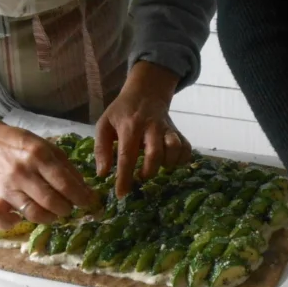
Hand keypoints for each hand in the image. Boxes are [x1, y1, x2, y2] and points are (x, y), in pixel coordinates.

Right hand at [0, 122, 96, 229]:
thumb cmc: (23, 145)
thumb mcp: (49, 147)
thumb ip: (67, 168)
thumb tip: (86, 190)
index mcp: (39, 155)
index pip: (64, 183)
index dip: (81, 197)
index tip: (90, 202)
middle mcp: (23, 172)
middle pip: (51, 201)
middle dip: (67, 208)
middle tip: (70, 206)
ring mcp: (8, 186)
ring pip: (33, 213)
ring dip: (49, 218)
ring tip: (54, 213)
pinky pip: (0, 218)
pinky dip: (11, 223)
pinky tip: (21, 219)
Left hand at [95, 61, 190, 198]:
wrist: (146, 92)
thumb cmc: (122, 112)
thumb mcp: (104, 124)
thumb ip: (101, 148)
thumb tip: (103, 173)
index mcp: (130, 126)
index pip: (126, 155)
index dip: (124, 177)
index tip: (122, 194)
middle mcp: (151, 127)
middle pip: (155, 154)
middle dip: (148, 171)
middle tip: (141, 176)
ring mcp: (168, 129)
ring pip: (175, 150)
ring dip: (167, 164)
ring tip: (157, 166)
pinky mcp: (178, 131)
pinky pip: (186, 148)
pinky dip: (181, 160)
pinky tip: (171, 162)